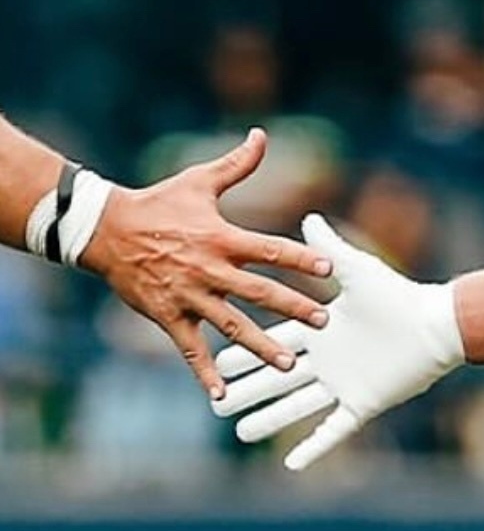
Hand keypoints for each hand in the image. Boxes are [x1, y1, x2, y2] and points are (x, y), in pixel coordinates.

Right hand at [81, 129, 333, 397]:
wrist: (107, 230)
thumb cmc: (159, 204)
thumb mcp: (198, 181)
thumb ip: (236, 164)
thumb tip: (262, 134)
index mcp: (222, 237)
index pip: (271, 249)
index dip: (301, 259)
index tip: (330, 270)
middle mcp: (210, 269)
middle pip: (259, 292)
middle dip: (293, 308)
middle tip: (323, 324)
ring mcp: (189, 296)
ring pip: (231, 325)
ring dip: (261, 346)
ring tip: (289, 365)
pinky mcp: (168, 316)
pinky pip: (190, 349)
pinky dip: (205, 373)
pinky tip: (223, 396)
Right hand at [212, 214, 464, 470]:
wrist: (434, 326)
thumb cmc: (399, 295)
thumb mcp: (356, 271)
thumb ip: (327, 250)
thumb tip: (307, 217)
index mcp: (321, 331)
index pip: (273, 340)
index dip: (244, 350)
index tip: (215, 357)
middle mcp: (327, 361)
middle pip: (276, 377)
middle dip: (246, 389)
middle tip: (214, 401)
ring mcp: (343, 384)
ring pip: (295, 406)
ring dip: (267, 419)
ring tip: (237, 430)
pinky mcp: (362, 405)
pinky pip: (333, 431)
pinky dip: (313, 448)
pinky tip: (289, 465)